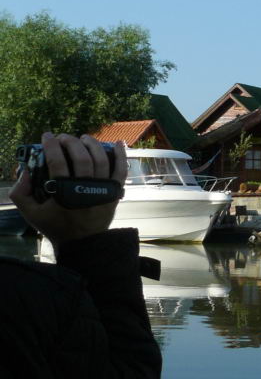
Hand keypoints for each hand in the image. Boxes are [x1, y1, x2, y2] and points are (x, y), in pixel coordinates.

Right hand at [10, 133, 127, 247]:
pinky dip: (121, 155)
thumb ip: (20, 192)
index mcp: (63, 193)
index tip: (47, 136)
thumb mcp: (31, 212)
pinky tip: (118, 143)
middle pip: (81, 157)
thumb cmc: (56, 225)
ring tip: (83, 138)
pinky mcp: (115, 192)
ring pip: (101, 160)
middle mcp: (85, 189)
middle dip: (71, 142)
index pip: (57, 162)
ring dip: (92, 144)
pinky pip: (121, 170)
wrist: (83, 242)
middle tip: (64, 137)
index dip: (51, 146)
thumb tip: (25, 169)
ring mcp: (103, 189)